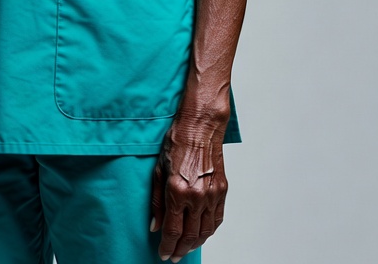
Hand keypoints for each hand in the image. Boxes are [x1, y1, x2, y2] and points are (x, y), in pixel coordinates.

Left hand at [149, 118, 227, 261]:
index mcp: (177, 191)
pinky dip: (209, 231)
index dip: (167, 246)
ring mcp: (212, 195)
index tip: (163, 254)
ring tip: (185, 248)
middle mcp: (197, 196)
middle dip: (180, 250)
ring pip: (205, 232)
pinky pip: (217, 220)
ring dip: (195, 244)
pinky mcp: (222, 191)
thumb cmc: (177, 142)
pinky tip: (202, 234)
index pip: (172, 230)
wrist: (200, 127)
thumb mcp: (158, 170)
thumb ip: (157, 201)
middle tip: (173, 256)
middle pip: (189, 236)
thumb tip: (155, 226)